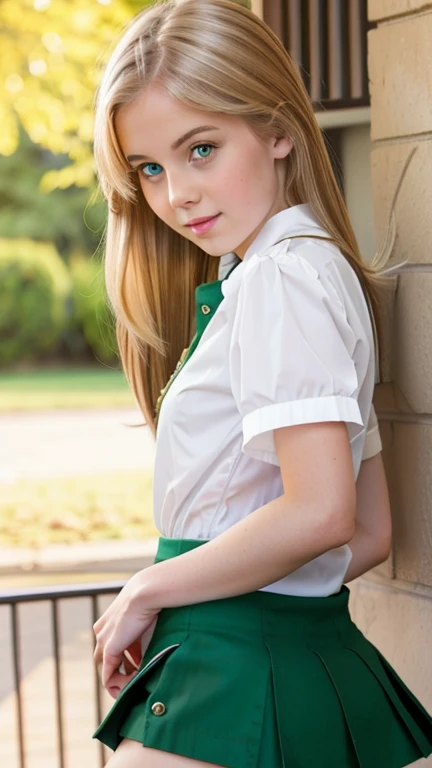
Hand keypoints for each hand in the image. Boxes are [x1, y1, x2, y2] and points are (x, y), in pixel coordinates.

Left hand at [93, 571, 159, 693]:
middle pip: (105, 658)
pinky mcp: (109, 649)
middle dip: (120, 669)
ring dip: (120, 679)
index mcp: (110, 620)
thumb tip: (148, 650)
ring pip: (106, 668)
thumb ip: (142, 634)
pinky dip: (120, 683)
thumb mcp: (144, 618)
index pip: (111, 645)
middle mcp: (102, 630)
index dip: (127, 658)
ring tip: (138, 681)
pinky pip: (108, 675)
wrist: (147, 592)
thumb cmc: (152, 599)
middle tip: (137, 676)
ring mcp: (103, 640)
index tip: (142, 663)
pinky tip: (134, 683)